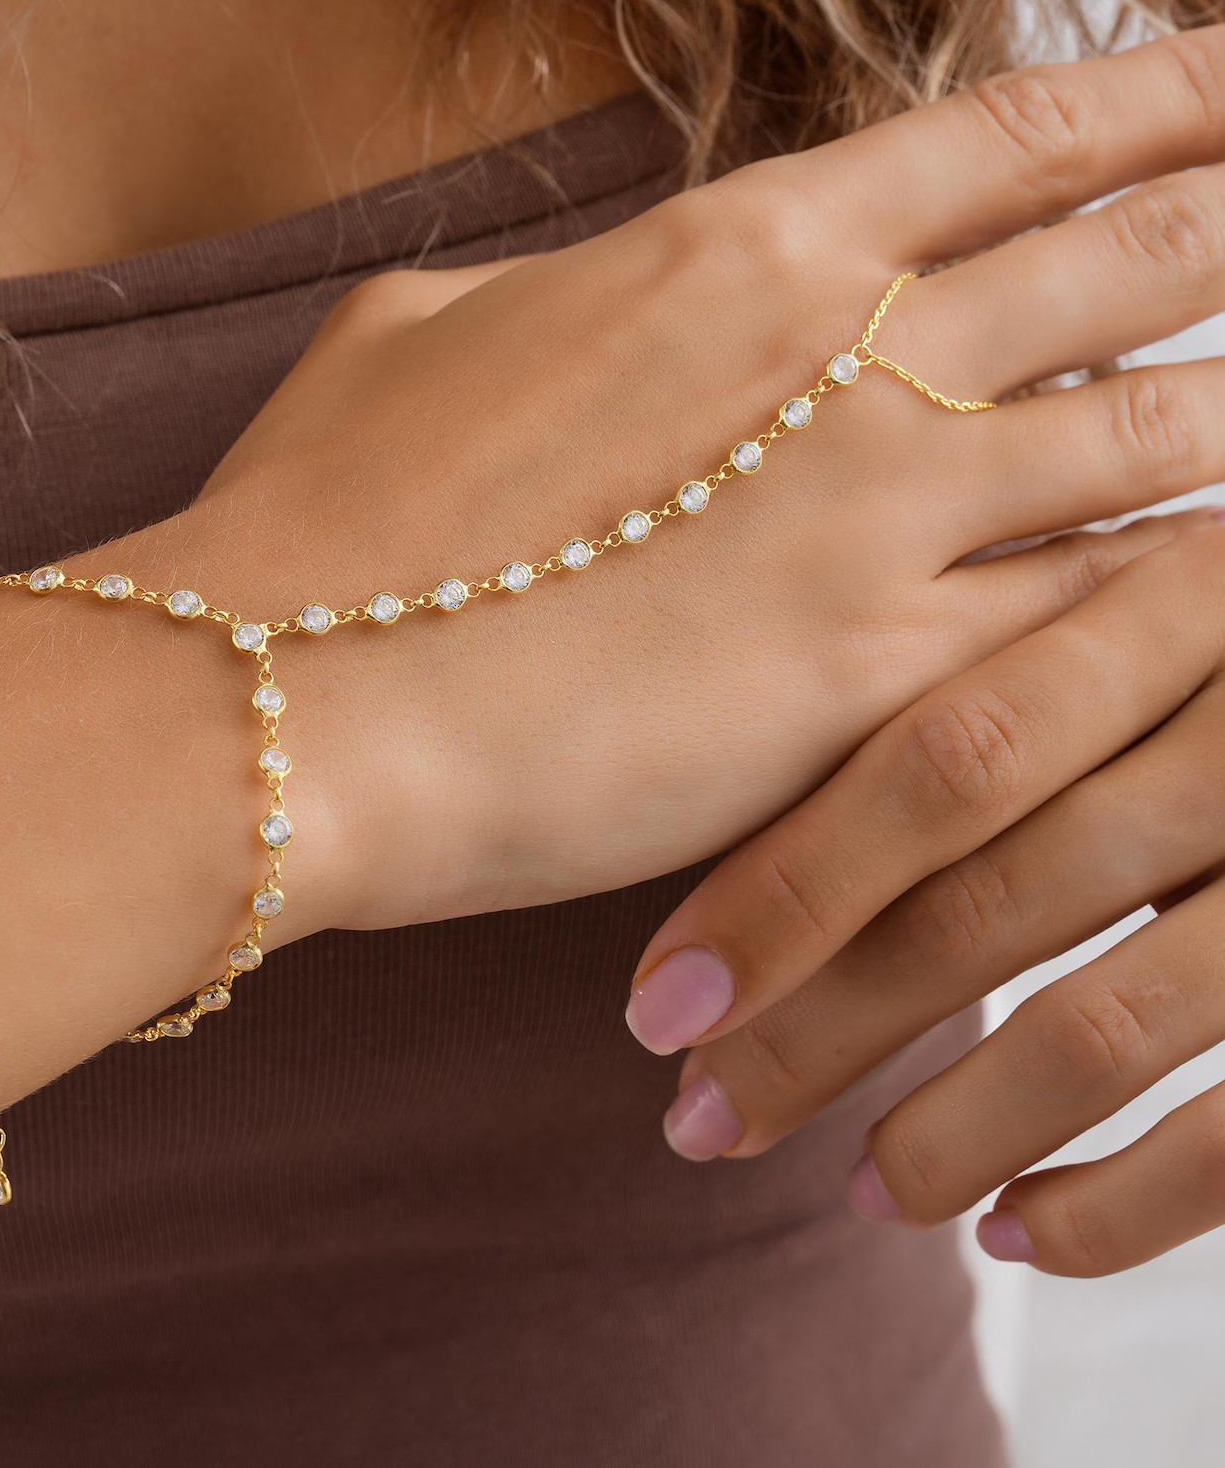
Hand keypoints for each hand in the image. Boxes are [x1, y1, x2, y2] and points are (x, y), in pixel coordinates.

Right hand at [183, 25, 1224, 941]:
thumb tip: (580, 295)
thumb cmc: (327, 518)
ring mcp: (883, 523)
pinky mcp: (876, 687)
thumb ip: (547, 300)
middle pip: (1136, 261)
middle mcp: (851, 359)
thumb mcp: (419, 336)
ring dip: (1223, 427)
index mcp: (738, 250)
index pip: (1014, 136)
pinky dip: (1160, 604)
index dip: (1161, 96)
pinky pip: (1090, 621)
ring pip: (1153, 442)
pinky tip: (1188, 609)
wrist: (285, 699)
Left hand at [630, 520, 1224, 1276]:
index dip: (778, 892)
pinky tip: (1019, 1236)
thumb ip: (1020, 642)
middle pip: (986, 895)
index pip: (930, 760)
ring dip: (952, 1128)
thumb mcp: (1163, 585)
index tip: (649, 1004)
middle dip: (821, 1028)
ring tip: (854, 1193)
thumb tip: (769, 760)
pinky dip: (1129, 1202)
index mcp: (1173, 597)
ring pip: (1108, 1017)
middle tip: (694, 1118)